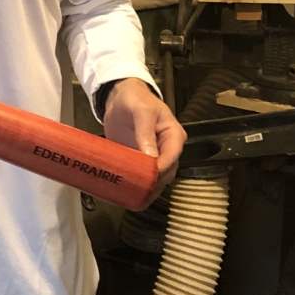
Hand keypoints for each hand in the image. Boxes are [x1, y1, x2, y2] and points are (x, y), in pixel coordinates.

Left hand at [102, 78, 186, 199]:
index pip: (172, 157)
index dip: (161, 169)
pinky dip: (138, 187)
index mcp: (174, 136)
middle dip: (153, 182)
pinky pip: (143, 178)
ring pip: (156, 179)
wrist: (120, 98)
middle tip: (135, 189)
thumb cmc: (135, 99)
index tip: (147, 177)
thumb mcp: (141, 110)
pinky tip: (129, 195)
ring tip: (132, 196)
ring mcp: (155, 157)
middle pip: (166, 172)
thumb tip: (151, 158)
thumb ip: (145, 132)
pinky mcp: (141, 162)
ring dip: (146, 188)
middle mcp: (168, 150)